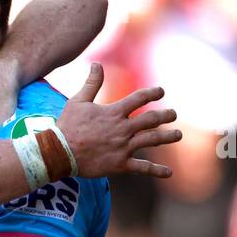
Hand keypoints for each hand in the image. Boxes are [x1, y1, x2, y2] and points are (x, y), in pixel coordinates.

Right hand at [56, 63, 179, 178]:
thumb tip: (97, 64)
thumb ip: (92, 83)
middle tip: (173, 114)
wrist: (59, 153)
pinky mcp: (120, 164)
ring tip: (177, 135)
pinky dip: (156, 171)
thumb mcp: (78, 101)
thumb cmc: (67, 126)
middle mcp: (123, 129)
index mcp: (114, 112)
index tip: (161, 91)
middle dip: (165, 115)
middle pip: (151, 119)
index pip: (139, 98)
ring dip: (167, 137)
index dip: (152, 93)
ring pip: (152, 140)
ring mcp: (123, 147)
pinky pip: (142, 168)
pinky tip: (169, 173)